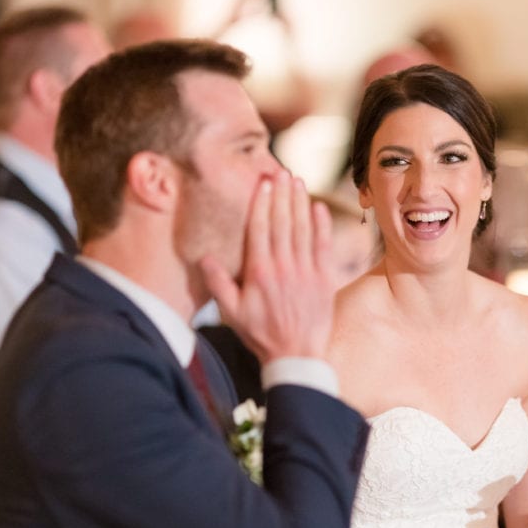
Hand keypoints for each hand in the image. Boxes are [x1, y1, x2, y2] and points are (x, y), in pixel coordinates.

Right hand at [202, 171, 334, 362]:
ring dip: (300, 203)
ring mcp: (306, 271)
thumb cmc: (261, 334)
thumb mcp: (232, 313)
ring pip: (303, 229)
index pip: (260, 229)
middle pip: (282, 222)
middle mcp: (283, 267)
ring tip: (297, 182)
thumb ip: (218, 284)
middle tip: (281, 172)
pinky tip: (318, 207)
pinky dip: (322, 225)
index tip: (263, 183)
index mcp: (259, 272)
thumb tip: (203, 257)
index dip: (262, 203)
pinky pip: (324, 245)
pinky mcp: (324, 279)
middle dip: (282, 195)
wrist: (296, 355)